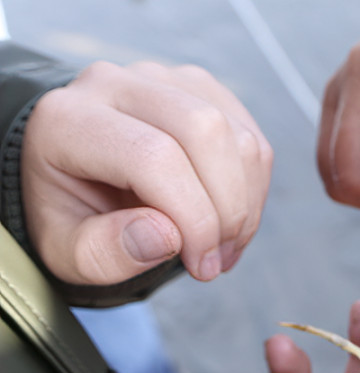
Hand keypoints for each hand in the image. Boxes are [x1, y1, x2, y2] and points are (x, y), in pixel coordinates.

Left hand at [22, 61, 272, 283]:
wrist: (74, 185)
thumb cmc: (70, 220)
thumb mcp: (70, 254)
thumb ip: (107, 252)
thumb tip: (168, 236)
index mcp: (68, 120)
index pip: (152, 156)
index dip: (192, 218)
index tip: (201, 266)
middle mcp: (114, 85)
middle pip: (204, 130)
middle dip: (228, 208)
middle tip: (217, 259)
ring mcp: (163, 80)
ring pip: (238, 136)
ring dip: (246, 204)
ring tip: (224, 246)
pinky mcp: (201, 91)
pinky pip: (252, 141)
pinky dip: (253, 191)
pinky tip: (231, 221)